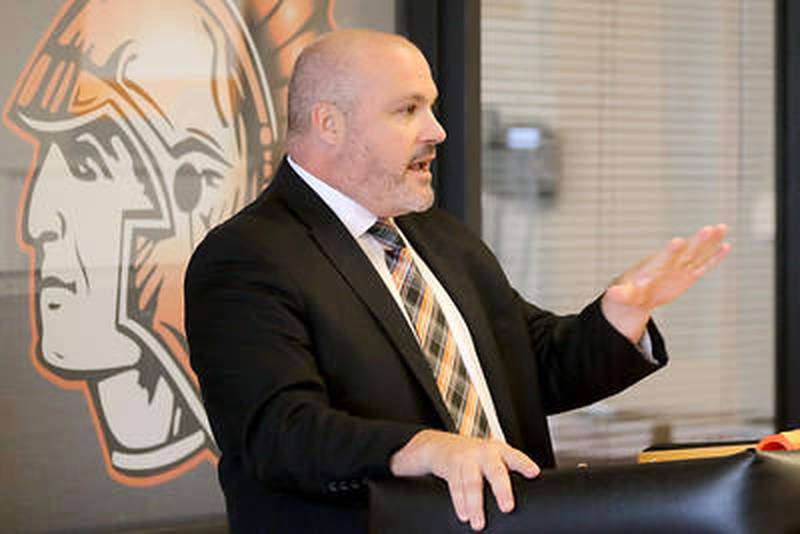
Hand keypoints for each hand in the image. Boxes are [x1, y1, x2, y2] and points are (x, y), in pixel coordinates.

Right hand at [390, 429, 539, 530]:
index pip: (515, 456)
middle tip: (507, 507)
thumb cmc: (474, 456)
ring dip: (476, 505)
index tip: (534, 473)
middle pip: (495, 470)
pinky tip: (464, 515)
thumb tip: (528, 499)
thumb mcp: (492, 457)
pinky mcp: (451, 466)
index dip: (524, 464)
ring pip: (472, 483)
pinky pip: (455, 486)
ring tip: (479, 523)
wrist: (440, 444)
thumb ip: (507, 472)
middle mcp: (484, 453)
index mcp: (500, 451)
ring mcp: (467, 459)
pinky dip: (460, 503)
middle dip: (502, 489)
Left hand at [601, 224, 730, 342]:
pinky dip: (714, 257)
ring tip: (722, 228)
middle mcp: (669, 264)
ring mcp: (680, 268)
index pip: (663, 258)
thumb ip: (620, 294)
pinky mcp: (688, 275)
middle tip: (709, 228)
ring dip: (709, 242)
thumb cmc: (628, 293)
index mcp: (653, 268)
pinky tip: (725, 246)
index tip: (678, 241)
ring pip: (697, 254)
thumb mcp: (622, 296)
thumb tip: (613, 293)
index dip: (670, 251)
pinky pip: (704, 265)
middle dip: (696, 241)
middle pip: (685, 252)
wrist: (636, 295)